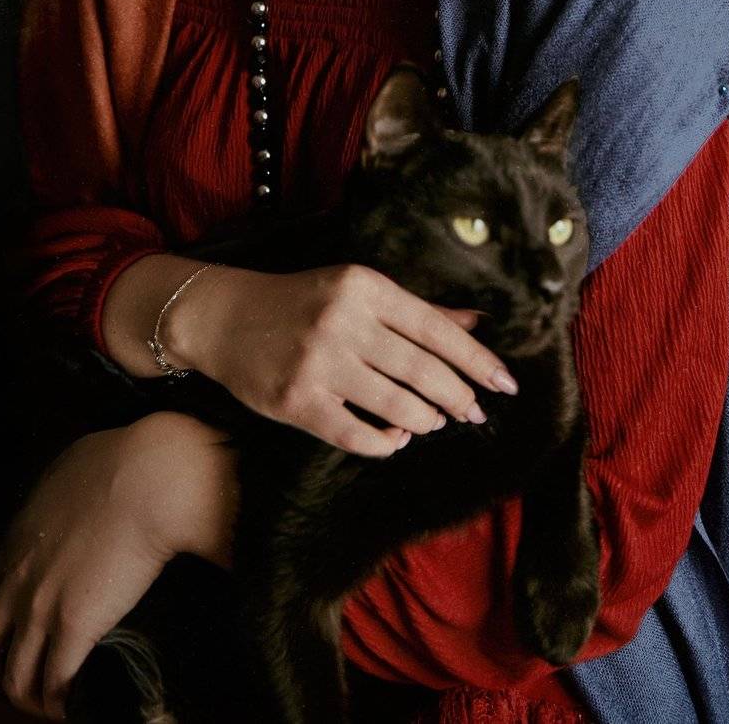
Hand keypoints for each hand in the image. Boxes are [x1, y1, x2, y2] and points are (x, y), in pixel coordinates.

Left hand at [0, 412, 238, 719]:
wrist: (153, 476)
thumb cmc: (131, 458)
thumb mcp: (84, 460)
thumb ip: (74, 481)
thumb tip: (95, 481)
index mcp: (22, 532)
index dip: (12, 612)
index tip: (36, 622)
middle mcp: (19, 573)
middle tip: (28, 679)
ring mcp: (40, 604)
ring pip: (10, 675)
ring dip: (30, 697)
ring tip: (56, 704)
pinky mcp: (72, 626)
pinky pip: (54, 685)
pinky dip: (63, 704)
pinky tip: (80, 706)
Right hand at [163, 263, 518, 457]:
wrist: (222, 317)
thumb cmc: (299, 301)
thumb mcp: (356, 290)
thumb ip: (416, 309)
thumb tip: (477, 323)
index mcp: (363, 286)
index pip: (435, 328)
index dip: (475, 359)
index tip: (506, 383)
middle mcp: (343, 322)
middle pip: (422, 369)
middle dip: (459, 396)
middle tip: (475, 411)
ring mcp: (319, 363)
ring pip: (397, 405)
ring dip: (427, 419)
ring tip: (436, 421)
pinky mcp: (297, 401)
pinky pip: (357, 434)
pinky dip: (387, 442)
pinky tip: (398, 438)